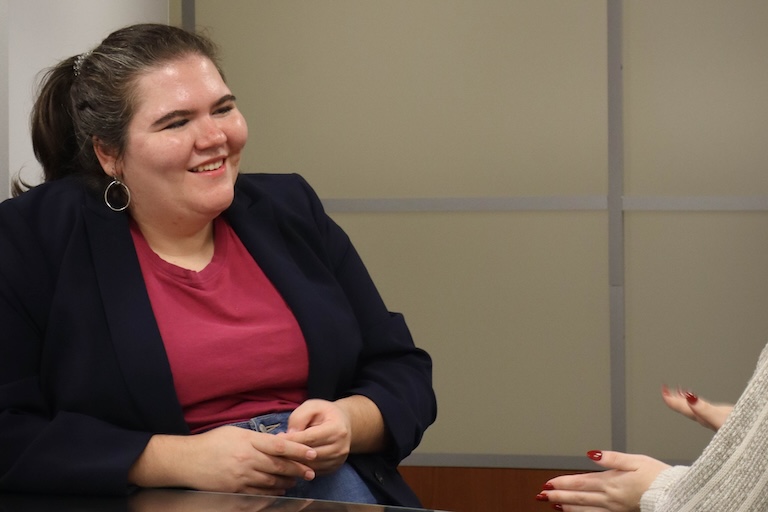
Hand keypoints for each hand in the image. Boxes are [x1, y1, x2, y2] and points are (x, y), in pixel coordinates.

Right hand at [129, 426, 316, 494]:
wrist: (187, 460)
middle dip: (298, 470)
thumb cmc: (212, 442)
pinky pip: (259, 493)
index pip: (280, 445)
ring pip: (271, 481)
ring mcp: (241, 476)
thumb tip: (277, 442)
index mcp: (248, 441)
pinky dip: (272, 492)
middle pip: (279, 466)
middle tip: (311, 473)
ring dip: (286, 482)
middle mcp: (247, 459)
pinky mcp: (235, 490)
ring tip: (296, 481)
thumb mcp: (235, 432)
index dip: (298, 450)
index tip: (312, 453)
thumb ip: (257, 438)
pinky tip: (279, 490)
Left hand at [282, 399, 351, 474]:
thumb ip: (299, 417)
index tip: (276, 439)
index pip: (310, 438)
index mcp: (337, 429)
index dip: (292, 440)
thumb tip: (288, 435)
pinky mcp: (333, 468)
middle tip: (274, 450)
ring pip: (310, 466)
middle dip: (290, 453)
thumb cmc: (325, 413)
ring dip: (294, 463)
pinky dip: (300, 468)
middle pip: (310, 455)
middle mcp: (340, 447)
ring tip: (280, 456)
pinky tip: (290, 462)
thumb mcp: (312, 407)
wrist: (343, 424)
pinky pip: (313, 471)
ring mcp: (338, 460)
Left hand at [538, 450, 669, 511]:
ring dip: (568, 507)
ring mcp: (615, 508)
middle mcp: (610, 498)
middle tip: (541, 496)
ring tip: (554, 505)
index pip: (580, 483)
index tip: (548, 484)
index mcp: (611, 482)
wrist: (676, 496)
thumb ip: (611, 458)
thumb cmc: (658, 477)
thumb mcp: (635, 460)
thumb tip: (591, 454)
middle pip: (578, 497)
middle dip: (558, 497)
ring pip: (585, 509)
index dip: (562, 483)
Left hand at [661, 385, 732, 430]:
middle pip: (685, 408)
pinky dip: (696, 402)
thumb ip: (704, 409)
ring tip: (677, 391)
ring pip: (694, 409)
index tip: (662, 390)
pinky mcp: (722, 420)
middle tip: (665, 389)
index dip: (671, 400)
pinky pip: (703, 410)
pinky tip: (695, 399)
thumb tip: (688, 398)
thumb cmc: (739, 433)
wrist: (754, 441)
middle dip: (675, 398)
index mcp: (702, 418)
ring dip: (684, 399)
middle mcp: (705, 419)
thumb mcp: (720, 418)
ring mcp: (713, 420)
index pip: (683, 408)